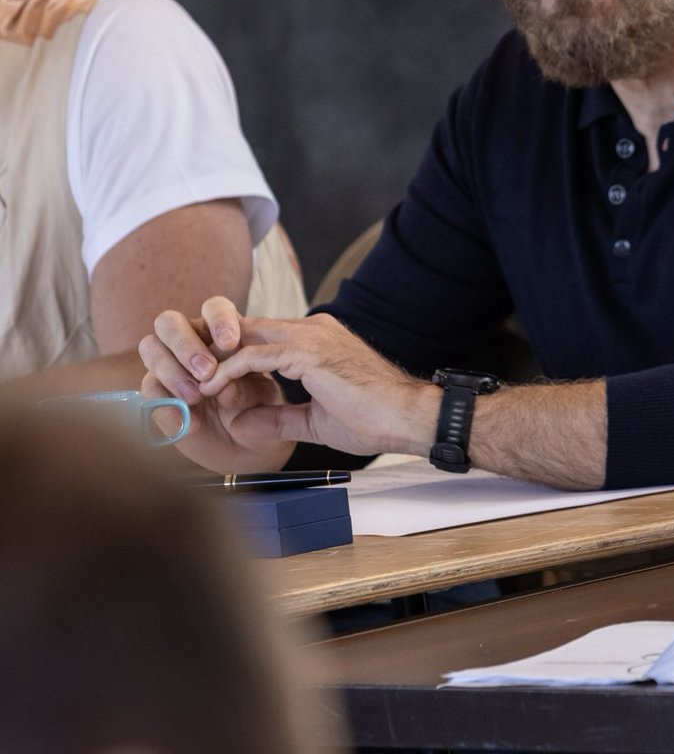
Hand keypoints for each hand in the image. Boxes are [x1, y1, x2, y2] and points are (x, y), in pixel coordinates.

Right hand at [139, 298, 291, 471]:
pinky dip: (166, 406)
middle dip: (186, 344)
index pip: (214, 308)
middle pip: (169, 321)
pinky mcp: (156, 393)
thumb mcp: (264, 397)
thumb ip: (250, 389)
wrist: (246, 445)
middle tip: (206, 371)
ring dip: (171, 370)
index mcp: (222, 331)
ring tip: (196, 398)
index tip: (230, 343)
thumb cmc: (259, 408)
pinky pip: (148, 390)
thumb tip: (225, 386)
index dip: (219, 320)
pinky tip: (190, 423)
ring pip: (150, 347)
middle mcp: (190, 341)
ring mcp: (168, 365)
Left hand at [170, 305, 438, 458]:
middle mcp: (314, 329)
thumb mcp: (314, 421)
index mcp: (317, 340)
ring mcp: (312, 337)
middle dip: (211, 351)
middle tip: (182, 376)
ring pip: (243, 337)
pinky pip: (253, 356)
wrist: (409, 419)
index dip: (229, 357)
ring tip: (188, 385)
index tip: (204, 383)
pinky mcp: (309, 353)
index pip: (261, 338)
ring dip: (212, 361)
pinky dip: (227, 371)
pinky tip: (209, 388)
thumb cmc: (375, 420)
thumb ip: (277, 417)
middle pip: (245, 329)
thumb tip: (241, 425)